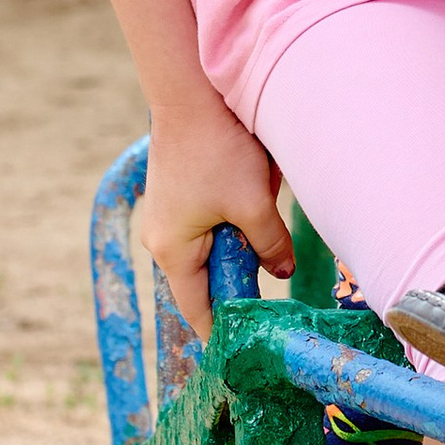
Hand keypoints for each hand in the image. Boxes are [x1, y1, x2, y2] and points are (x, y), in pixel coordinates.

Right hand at [134, 90, 293, 340]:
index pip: (198, 310)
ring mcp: (168, 215)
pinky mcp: (179, 194)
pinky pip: (207, 226)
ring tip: (263, 230)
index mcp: (172, 251)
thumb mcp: (253, 204)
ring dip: (238, 247)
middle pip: (205, 280)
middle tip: (273, 296)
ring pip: (210, 250)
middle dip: (238, 283)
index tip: (244, 353)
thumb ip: (269, 245)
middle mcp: (162, 238)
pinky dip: (231, 225)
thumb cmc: (218, 149)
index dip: (222, 332)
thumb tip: (282, 273)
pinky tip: (253, 201)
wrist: (191, 91)